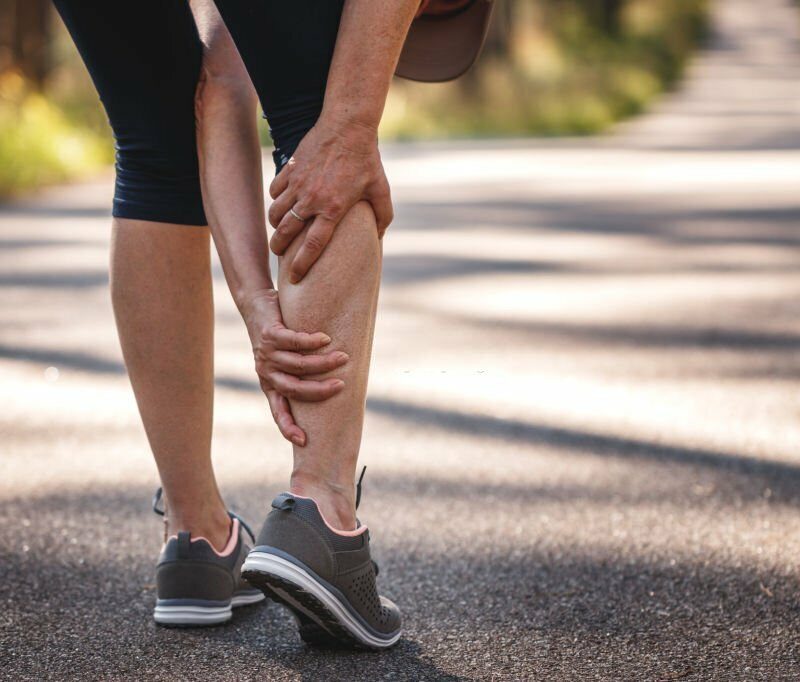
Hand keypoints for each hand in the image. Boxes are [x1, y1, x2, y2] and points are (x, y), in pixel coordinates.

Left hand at [240, 289, 347, 445]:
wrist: (255, 305)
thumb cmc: (277, 335)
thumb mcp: (284, 360)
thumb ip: (299, 373)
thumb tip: (333, 386)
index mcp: (269, 384)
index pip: (278, 411)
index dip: (288, 427)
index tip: (302, 441)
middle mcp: (266, 372)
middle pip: (294, 389)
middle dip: (319, 390)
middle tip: (340, 386)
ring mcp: (266, 353)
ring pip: (298, 364)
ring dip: (323, 362)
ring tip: (343, 357)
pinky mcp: (270, 334)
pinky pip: (294, 341)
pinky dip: (312, 341)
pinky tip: (325, 338)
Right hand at [267, 115, 392, 282]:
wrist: (348, 125)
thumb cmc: (367, 160)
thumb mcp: (381, 190)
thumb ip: (383, 216)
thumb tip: (379, 237)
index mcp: (333, 210)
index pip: (312, 246)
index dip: (301, 265)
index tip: (294, 278)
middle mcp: (312, 200)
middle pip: (285, 233)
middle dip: (279, 248)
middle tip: (279, 253)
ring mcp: (298, 184)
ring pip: (276, 213)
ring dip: (276, 225)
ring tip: (280, 229)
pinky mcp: (290, 169)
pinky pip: (275, 192)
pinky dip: (276, 201)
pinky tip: (282, 203)